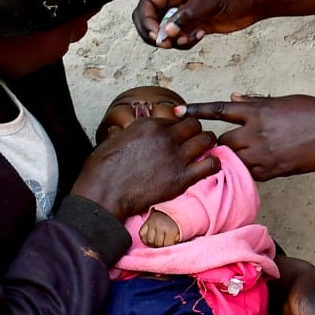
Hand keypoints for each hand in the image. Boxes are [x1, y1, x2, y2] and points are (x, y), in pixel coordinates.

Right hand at [72, 116, 217, 220]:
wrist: (103, 194)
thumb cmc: (102, 170)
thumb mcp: (114, 140)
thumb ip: (128, 133)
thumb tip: (125, 131)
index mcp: (149, 124)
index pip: (175, 120)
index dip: (177, 129)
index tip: (177, 138)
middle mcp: (165, 136)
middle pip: (195, 125)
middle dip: (196, 133)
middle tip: (193, 144)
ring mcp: (176, 156)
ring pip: (206, 139)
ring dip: (206, 145)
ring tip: (202, 154)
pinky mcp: (182, 178)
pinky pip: (211, 164)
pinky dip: (212, 164)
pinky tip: (206, 167)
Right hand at [132, 0, 263, 48]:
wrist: (255, 0)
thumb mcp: (209, 2)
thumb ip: (185, 17)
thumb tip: (166, 33)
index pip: (147, 3)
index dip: (147, 21)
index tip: (157, 37)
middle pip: (149, 19)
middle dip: (155, 34)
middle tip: (167, 44)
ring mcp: (183, 12)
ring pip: (164, 32)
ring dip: (173, 40)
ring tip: (192, 36)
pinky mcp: (193, 24)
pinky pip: (179, 38)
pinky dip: (185, 42)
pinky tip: (201, 35)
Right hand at [139, 208, 181, 247]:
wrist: (168, 211)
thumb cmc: (174, 225)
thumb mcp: (178, 232)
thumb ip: (176, 240)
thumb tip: (170, 247)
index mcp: (170, 229)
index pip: (166, 244)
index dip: (167, 246)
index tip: (168, 243)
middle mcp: (161, 226)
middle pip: (157, 243)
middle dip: (160, 245)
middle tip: (162, 242)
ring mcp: (152, 224)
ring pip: (149, 240)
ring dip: (152, 243)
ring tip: (156, 241)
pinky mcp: (146, 223)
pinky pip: (141, 234)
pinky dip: (144, 238)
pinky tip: (149, 237)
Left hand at [178, 94, 314, 180]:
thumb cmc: (314, 111)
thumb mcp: (282, 101)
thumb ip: (255, 102)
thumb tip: (234, 98)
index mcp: (256, 111)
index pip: (218, 109)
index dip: (195, 111)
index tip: (176, 112)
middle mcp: (255, 132)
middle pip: (222, 141)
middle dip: (218, 144)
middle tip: (216, 147)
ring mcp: (264, 153)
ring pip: (234, 160)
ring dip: (231, 161)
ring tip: (231, 162)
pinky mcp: (275, 170)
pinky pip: (251, 175)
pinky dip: (247, 173)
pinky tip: (249, 172)